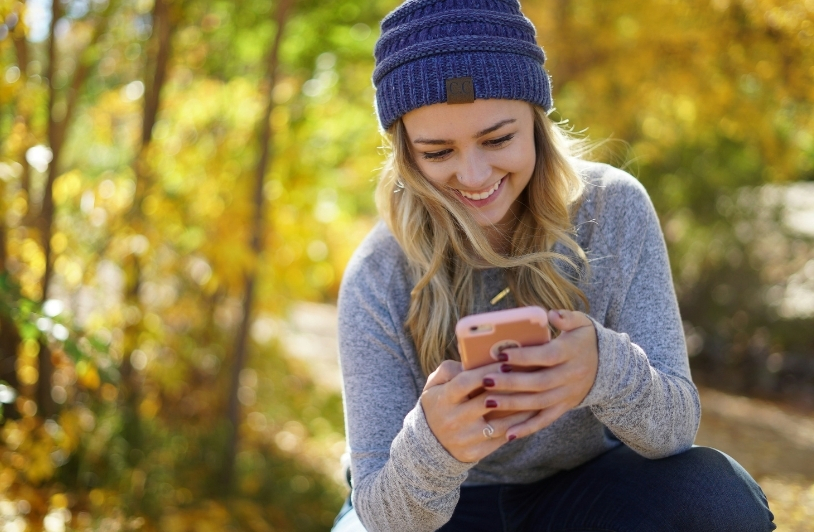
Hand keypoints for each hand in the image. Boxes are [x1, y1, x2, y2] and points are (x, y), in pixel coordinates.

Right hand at [420, 360, 536, 462]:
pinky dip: (517, 427)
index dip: (487, 372)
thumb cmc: (437, 405)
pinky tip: (530, 416)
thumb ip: (448, 369)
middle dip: (510, 388)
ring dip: (521, 411)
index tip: (506, 362)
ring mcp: (465, 438)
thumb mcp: (434, 385)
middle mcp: (453, 420)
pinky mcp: (474, 453)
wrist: (427, 444)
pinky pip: (501, 439)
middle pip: (487, 402)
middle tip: (530, 376)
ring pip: (500, 424)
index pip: (466, 382)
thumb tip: (470, 361)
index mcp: (443, 399)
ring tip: (537, 397)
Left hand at [480, 309, 597, 440]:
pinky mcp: (564, 407)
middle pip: (539, 383)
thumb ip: (566, 317)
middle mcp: (570, 377)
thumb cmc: (585, 340)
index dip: (524, 357)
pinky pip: (545, 420)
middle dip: (511, 383)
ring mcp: (567, 395)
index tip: (501, 354)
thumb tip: (551, 314)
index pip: (546, 357)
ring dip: (513, 405)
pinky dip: (527, 428)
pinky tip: (508, 434)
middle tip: (486, 380)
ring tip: (488, 402)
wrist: (608, 367)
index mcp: (571, 353)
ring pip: (538, 403)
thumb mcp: (582, 323)